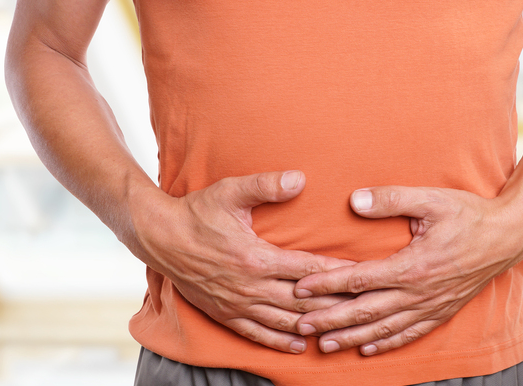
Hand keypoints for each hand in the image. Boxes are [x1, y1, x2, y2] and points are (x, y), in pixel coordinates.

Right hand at [134, 170, 354, 353]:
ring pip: (284, 321)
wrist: (160, 237)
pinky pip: (257, 334)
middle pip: (303, 301)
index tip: (362, 273)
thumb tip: (300, 179)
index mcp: (256, 258)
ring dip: (313, 325)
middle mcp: (249, 287)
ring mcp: (237, 305)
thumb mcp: (231, 192)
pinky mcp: (225, 315)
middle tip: (362, 304)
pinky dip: (280, 341)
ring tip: (340, 326)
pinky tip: (299, 344)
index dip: (338, 273)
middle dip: (334, 303)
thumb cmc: (197, 211)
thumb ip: (266, 186)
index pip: (308, 269)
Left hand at [294, 186, 522, 355]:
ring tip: (324, 345)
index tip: (300, 288)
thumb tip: (354, 200)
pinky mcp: (441, 312)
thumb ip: (391, 199)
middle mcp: (418, 293)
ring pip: (383, 329)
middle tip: (301, 325)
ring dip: (352, 339)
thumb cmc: (468, 214)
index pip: (359, 280)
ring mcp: (430, 306)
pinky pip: (409, 334)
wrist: (507, 236)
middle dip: (330, 320)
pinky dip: (386, 344)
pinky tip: (367, 350)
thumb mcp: (430, 199)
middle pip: (365, 312)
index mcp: (412, 267)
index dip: (327, 285)